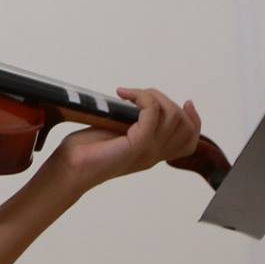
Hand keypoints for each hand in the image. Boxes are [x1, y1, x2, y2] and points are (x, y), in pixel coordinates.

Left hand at [46, 87, 200, 196]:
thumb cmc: (85, 151)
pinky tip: (122, 94)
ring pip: (172, 115)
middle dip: (166, 101)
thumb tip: (140, 102)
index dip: (194, 120)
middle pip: (184, 125)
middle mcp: (154, 154)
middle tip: (139, 96)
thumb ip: (134, 122)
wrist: (69, 169)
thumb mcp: (116, 132)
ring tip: (129, 95)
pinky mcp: (136, 144)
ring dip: (151, 96)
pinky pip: (152, 112)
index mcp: (153, 153)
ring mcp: (147, 151)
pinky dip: (140, 96)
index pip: (190, 140)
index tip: (187, 102)